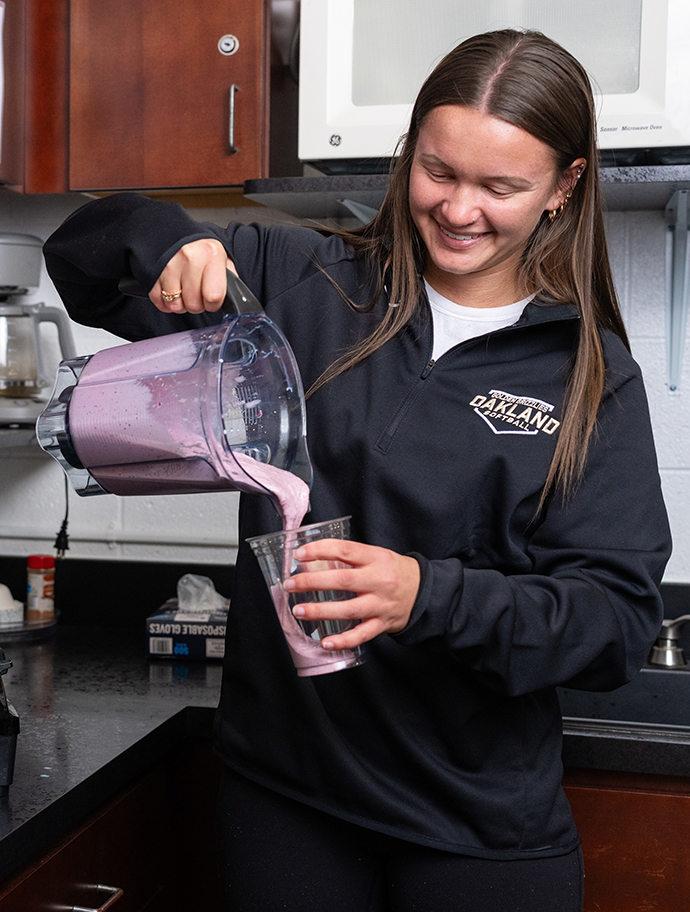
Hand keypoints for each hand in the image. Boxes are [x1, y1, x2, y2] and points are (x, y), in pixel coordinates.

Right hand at [150, 238, 235, 313]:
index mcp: (211, 254)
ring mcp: (169, 265)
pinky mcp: (153, 272)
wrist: (173, 231)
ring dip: (181, 305)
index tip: (212, 300)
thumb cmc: (200, 248)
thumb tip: (235, 297)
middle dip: (197, 306)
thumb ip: (229, 276)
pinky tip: (172, 293)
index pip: (214, 296)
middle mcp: (190, 259)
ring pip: (176, 305)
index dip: (213, 304)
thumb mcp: (221, 256)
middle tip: (197, 295)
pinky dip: (165, 303)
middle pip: (194, 305)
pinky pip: (158, 301)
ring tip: (184, 293)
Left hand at [283, 539, 420, 650]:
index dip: (320, 550)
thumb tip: (310, 560)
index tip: (299, 554)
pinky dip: (343, 640)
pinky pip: (362, 634)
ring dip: (321, 611)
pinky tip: (325, 642)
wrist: (423, 591)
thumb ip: (349, 558)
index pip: (345, 550)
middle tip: (290, 585)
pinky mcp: (383, 624)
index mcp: (376, 558)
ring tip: (299, 610)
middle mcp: (379, 580)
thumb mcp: (376, 555)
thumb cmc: (392, 570)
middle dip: (312, 582)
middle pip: (343, 581)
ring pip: (349, 610)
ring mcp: (381, 604)